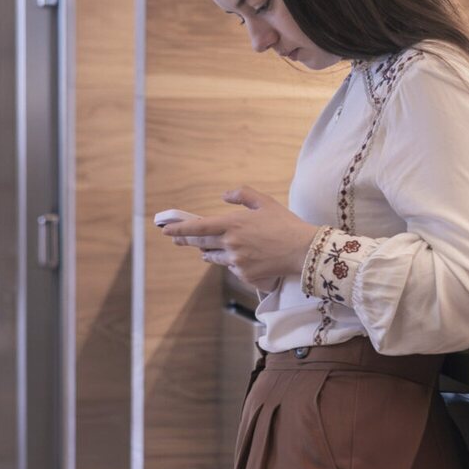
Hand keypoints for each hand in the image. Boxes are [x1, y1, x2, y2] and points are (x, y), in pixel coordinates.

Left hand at [161, 187, 318, 292]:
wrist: (303, 250)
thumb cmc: (285, 224)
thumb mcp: (265, 202)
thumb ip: (242, 195)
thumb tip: (224, 195)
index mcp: (233, 223)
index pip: (198, 227)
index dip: (179, 229)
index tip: (166, 230)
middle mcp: (230, 243)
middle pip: (200, 243)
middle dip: (186, 240)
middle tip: (176, 238)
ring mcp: (236, 260)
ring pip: (213, 257)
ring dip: (207, 252)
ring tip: (203, 250)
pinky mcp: (244, 274)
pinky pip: (230, 268)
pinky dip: (230, 262)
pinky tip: (236, 259)